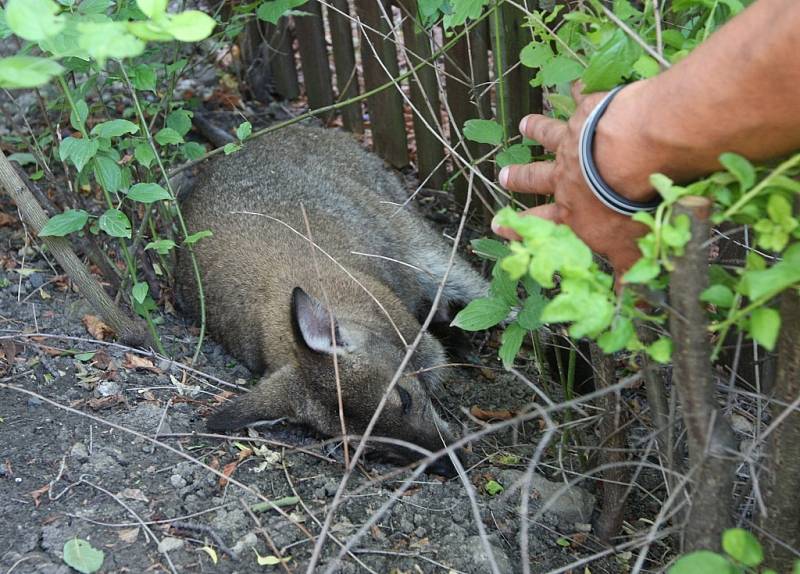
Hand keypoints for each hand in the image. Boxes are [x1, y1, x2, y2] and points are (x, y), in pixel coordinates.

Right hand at [493, 83, 655, 274]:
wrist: (630, 156)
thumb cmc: (628, 209)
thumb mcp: (629, 251)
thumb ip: (626, 277)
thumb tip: (631, 312)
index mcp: (572, 212)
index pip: (540, 224)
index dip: (519, 227)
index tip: (499, 225)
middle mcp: (566, 178)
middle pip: (537, 178)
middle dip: (520, 178)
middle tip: (502, 176)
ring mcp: (574, 144)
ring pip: (550, 136)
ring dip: (537, 130)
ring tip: (524, 123)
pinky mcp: (588, 115)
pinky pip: (582, 101)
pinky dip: (578, 91)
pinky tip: (575, 82)